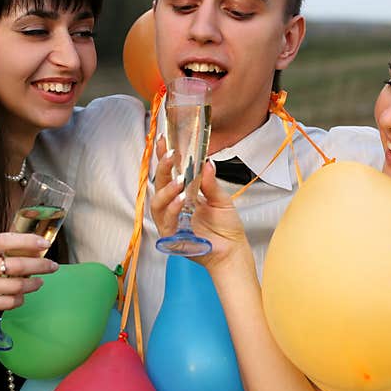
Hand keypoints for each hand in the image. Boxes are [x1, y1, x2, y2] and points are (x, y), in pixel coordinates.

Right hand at [0, 232, 57, 322]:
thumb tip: (29, 246)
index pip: (6, 240)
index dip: (29, 241)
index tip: (45, 244)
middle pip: (17, 265)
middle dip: (40, 265)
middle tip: (52, 266)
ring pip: (16, 286)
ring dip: (33, 284)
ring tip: (38, 282)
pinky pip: (9, 302)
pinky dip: (20, 299)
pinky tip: (21, 295)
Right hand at [149, 137, 249, 268]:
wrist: (233, 250)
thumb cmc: (226, 227)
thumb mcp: (221, 199)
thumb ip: (210, 182)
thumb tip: (206, 162)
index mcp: (182, 195)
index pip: (169, 173)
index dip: (163, 158)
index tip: (163, 140)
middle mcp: (173, 207)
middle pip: (158, 184)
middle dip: (162, 168)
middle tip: (170, 154)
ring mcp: (170, 222)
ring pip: (157, 203)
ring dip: (167, 190)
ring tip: (179, 181)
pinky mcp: (172, 236)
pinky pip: (167, 221)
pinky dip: (173, 209)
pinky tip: (182, 200)